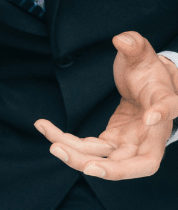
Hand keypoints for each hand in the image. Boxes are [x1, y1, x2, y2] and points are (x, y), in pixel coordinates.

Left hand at [36, 31, 177, 179]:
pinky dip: (65, 141)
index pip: (171, 111)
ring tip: (52, 142)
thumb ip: (135, 46)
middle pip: (139, 163)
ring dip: (77, 156)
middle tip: (87, 167)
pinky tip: (44, 126)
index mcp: (164, 104)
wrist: (144, 87)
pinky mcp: (109, 143)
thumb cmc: (146, 71)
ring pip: (105, 160)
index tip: (149, 116)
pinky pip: (86, 149)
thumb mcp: (143, 55)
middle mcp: (150, 133)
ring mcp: (128, 143)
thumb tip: (122, 38)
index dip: (163, 115)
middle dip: (113, 170)